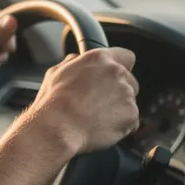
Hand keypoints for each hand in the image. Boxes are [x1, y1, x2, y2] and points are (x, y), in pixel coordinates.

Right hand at [12, 47, 139, 154]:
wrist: (58, 127)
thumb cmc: (53, 102)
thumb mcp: (55, 73)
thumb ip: (72, 63)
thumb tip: (75, 59)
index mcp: (99, 59)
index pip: (126, 56)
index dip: (121, 67)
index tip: (114, 77)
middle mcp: (116, 72)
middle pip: (131, 81)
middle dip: (119, 92)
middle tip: (100, 103)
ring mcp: (126, 93)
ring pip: (130, 102)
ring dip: (119, 109)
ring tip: (97, 118)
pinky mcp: (131, 114)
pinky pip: (132, 121)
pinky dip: (122, 126)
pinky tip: (102, 127)